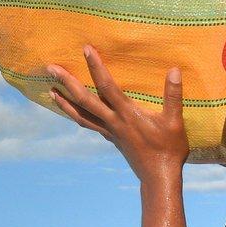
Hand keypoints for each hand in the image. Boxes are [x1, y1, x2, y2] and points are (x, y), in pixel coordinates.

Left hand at [48, 45, 188, 183]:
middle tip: (50, 68)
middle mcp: (114, 122)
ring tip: (50, 91)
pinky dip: (76, 115)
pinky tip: (72, 110)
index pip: (108, 86)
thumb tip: (174, 70)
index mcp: (128, 115)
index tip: (86, 49)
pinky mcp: (111, 139)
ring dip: (64, 102)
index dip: (96, 67)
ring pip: (81, 115)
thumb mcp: (175, 122)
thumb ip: (173, 95)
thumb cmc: (169, 149)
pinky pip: (88, 124)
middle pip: (84, 100)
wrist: (159, 177)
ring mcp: (110, 132)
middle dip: (67, 83)